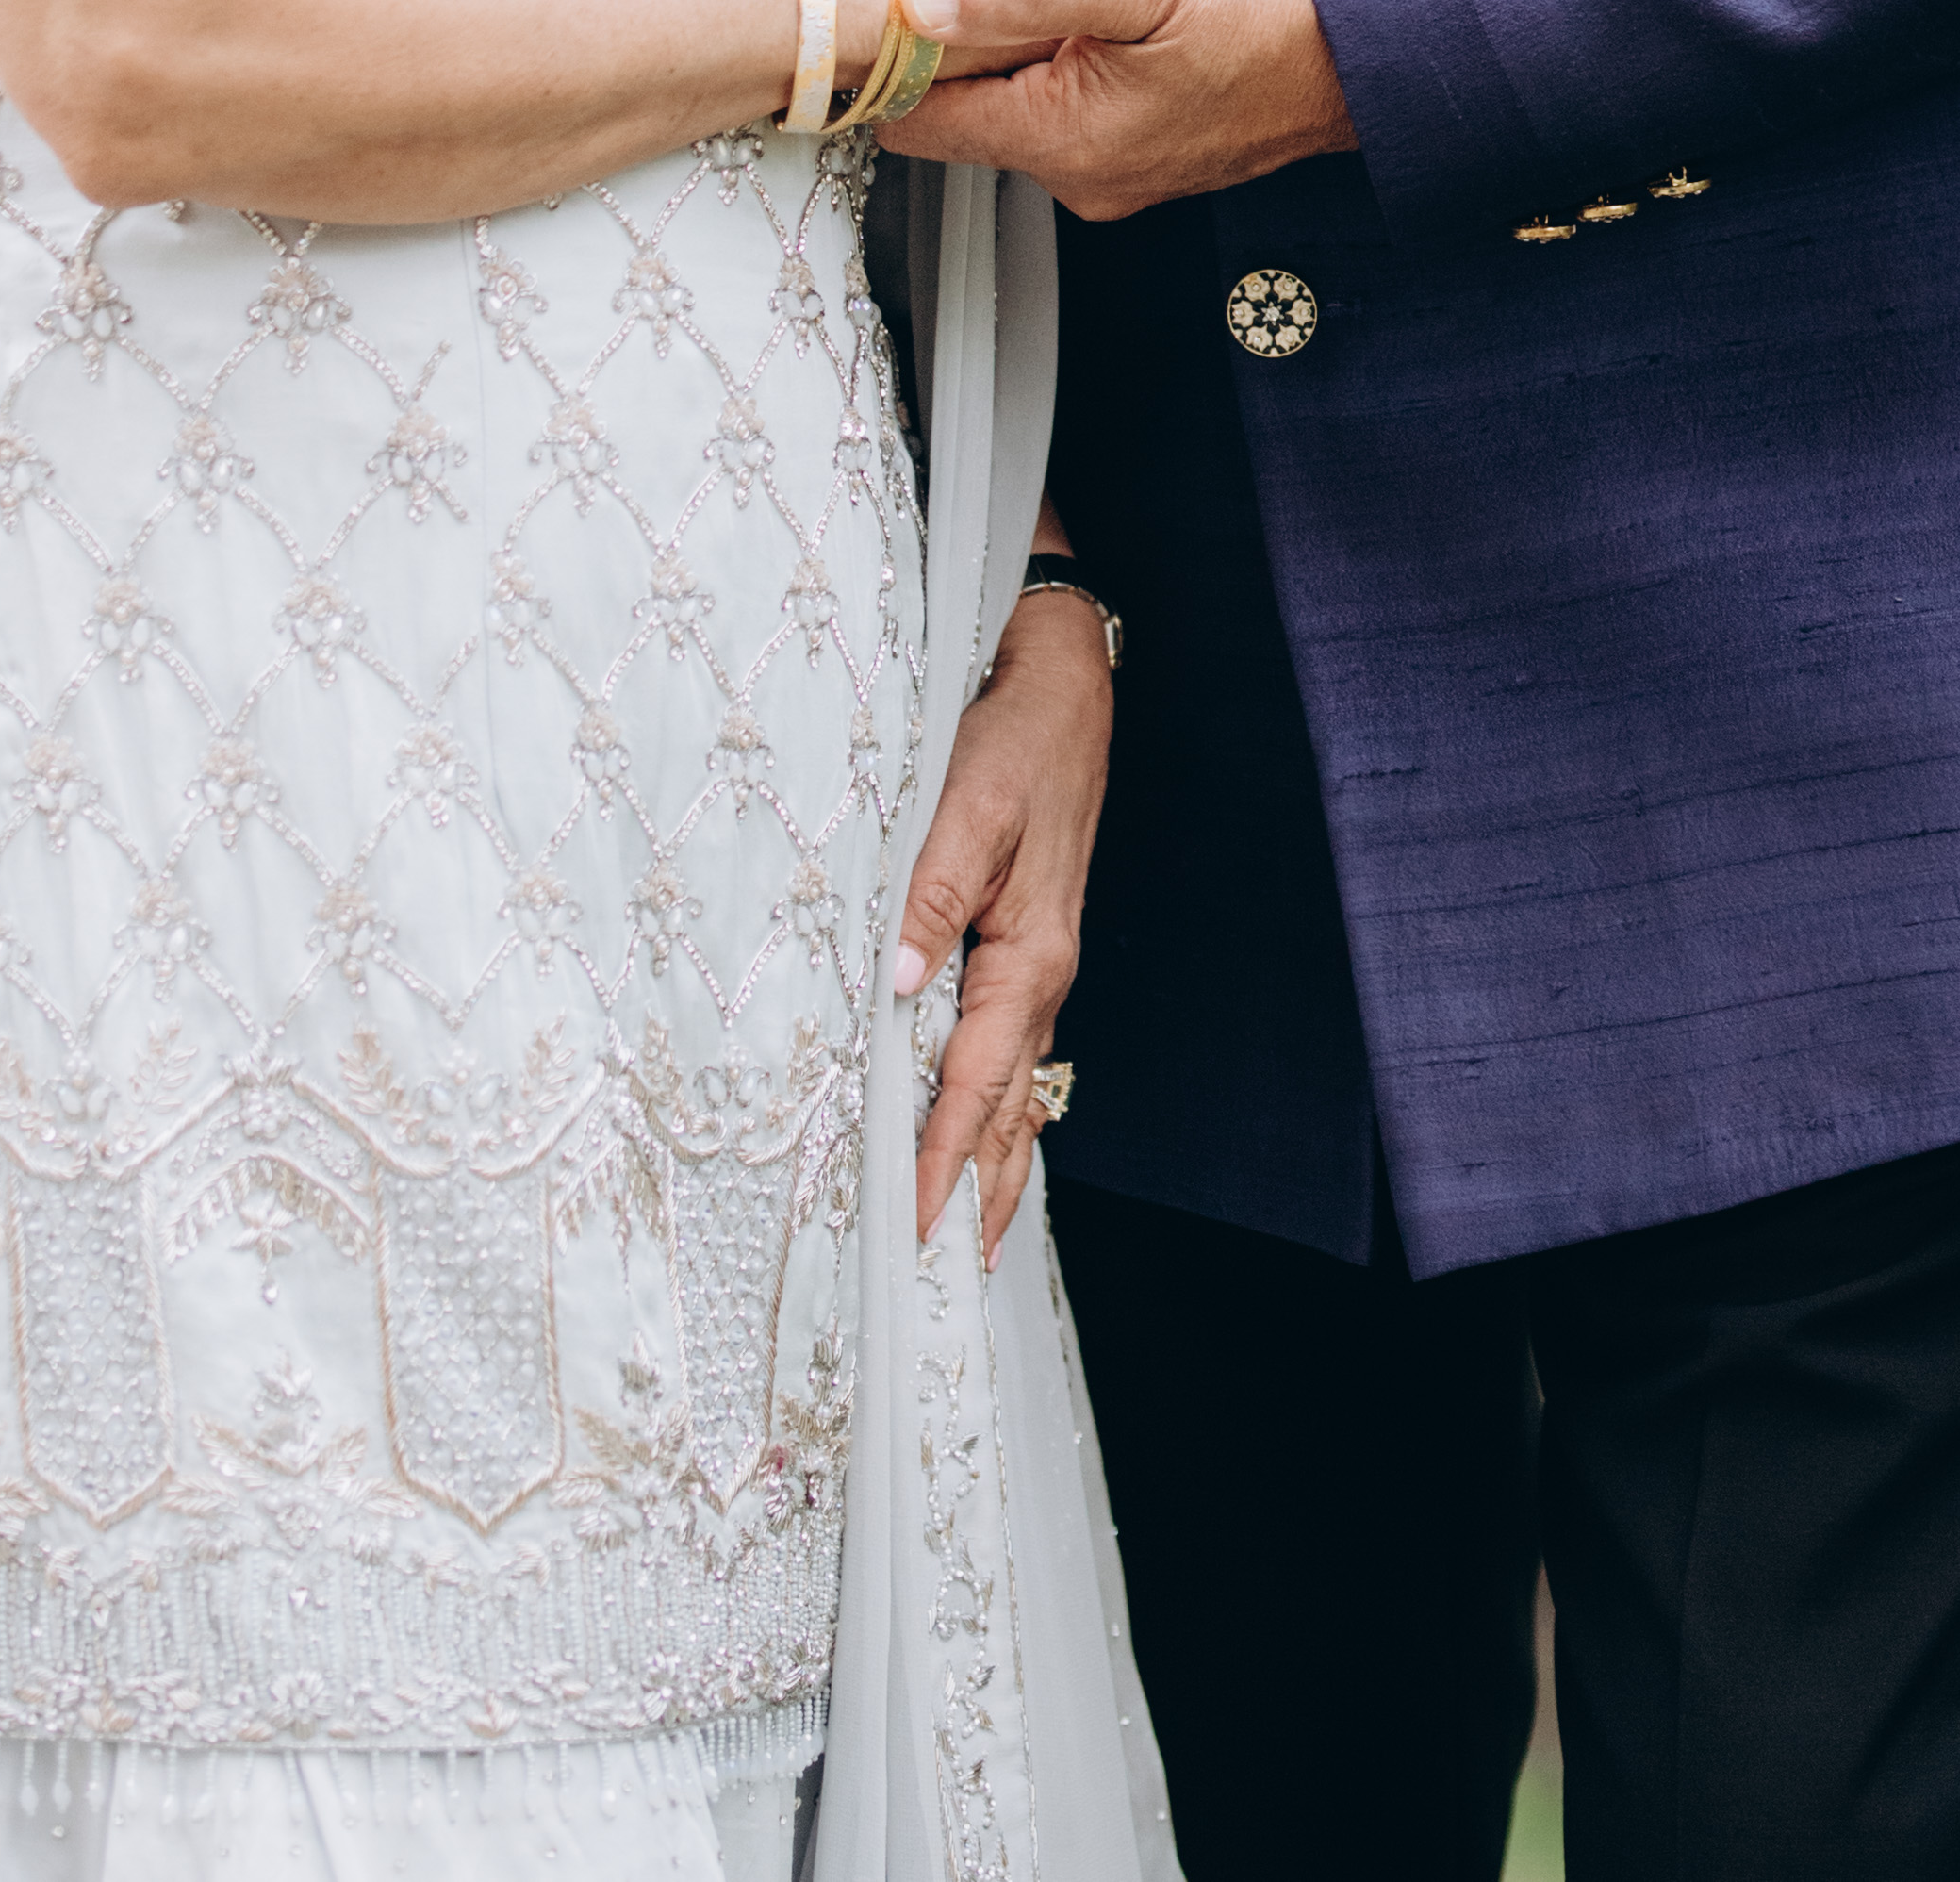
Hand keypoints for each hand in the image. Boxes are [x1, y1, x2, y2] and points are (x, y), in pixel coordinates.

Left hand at [887, 0, 1353, 217]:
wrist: (1380, 35)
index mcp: (1066, 142)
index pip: (918, 123)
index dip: (895, 54)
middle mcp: (1084, 177)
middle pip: (970, 107)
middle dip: (964, 29)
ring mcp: (1121, 171)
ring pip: (1025, 96)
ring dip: (1023, 29)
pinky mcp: (1151, 151)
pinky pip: (1076, 100)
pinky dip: (1071, 45)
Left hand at [896, 589, 1112, 1260]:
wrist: (1062, 683)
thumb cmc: (1015, 736)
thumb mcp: (967, 801)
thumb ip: (930, 893)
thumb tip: (897, 983)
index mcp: (1030, 951)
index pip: (977, 1079)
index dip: (942, 1155)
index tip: (913, 1223)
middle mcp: (1040, 973)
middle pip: (1010, 1108)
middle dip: (979, 1192)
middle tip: (941, 1276)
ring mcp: (1037, 965)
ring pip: (1017, 1087)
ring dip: (995, 1164)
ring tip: (970, 1243)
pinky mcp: (1025, 947)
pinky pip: (1011, 1050)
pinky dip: (996, 1109)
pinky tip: (984, 1137)